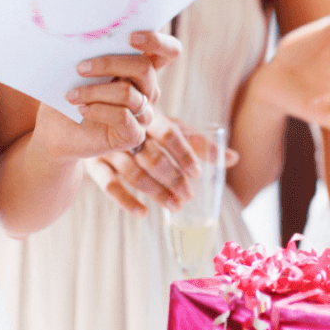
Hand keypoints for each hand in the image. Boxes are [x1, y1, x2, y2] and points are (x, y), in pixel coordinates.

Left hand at [36, 31, 182, 159]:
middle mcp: (147, 90)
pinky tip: (81, 110)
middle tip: (80, 68)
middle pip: (144, 68)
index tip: (130, 37)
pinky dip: (98, 110)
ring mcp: (143, 114)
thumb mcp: (78, 68)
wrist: (57, 131)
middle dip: (109, 64)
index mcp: (139, 68)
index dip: (157, 41)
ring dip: (94, 91)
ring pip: (128, 93)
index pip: (168, 51)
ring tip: (71, 95)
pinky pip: (122, 116)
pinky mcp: (134, 135)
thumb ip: (92, 53)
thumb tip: (90, 38)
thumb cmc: (69, 92)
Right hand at [85, 114, 240, 216]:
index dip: (185, 154)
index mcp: (150, 116)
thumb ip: (199, 143)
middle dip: (173, 179)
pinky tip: (143, 213)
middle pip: (153, 157)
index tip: (198, 173)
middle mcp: (129, 130)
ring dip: (156, 192)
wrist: (95, 117)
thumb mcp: (170, 129)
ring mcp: (109, 147)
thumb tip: (235, 159)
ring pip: (134, 173)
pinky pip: (108, 184)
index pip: (171, 134)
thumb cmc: (145, 126)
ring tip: (176, 207)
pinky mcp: (94, 163)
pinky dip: (125, 200)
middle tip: (189, 197)